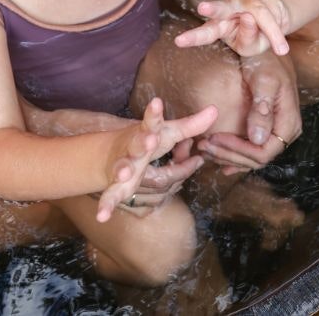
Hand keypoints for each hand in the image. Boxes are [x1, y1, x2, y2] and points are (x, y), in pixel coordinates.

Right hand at [20, 101, 203, 207]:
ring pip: (122, 168)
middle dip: (143, 143)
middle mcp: (133, 149)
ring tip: (124, 175)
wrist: (113, 155)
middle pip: (137, 145)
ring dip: (122, 171)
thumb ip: (191, 126)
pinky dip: (107, 205)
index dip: (155, 113)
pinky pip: (112, 196)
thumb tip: (215, 110)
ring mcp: (123, 166)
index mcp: (148, 133)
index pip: (152, 122)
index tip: (157, 102)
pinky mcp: (115, 184)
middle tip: (151, 140)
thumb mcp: (169, 133)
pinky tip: (103, 216)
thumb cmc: (148, 142)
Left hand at [178, 0, 290, 58]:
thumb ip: (247, 39)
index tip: (179, 42)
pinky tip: (281, 49)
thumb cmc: (258, 35)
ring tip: (273, 43)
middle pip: (221, 9)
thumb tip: (248, 17)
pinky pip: (271, 19)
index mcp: (219, 27)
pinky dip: (276, 35)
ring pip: (256, 13)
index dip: (193, 38)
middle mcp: (229, 10)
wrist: (278, 16)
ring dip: (265, 27)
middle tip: (203, 8)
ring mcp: (245, 1)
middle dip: (214, 9)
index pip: (205, 33)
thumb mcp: (252, 47)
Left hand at [200, 52, 301, 175]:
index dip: (240, 151)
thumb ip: (262, 110)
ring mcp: (275, 132)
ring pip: (251, 158)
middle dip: (229, 155)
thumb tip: (257, 139)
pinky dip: (233, 155)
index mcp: (288, 123)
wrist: (266, 51)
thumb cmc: (266, 62)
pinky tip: (218, 157)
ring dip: (227, 156)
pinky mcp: (265, 129)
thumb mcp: (264, 81)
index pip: (264, 153)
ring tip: (204, 147)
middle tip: (204, 145)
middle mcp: (284, 132)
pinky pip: (250, 150)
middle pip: (257, 159)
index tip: (217, 138)